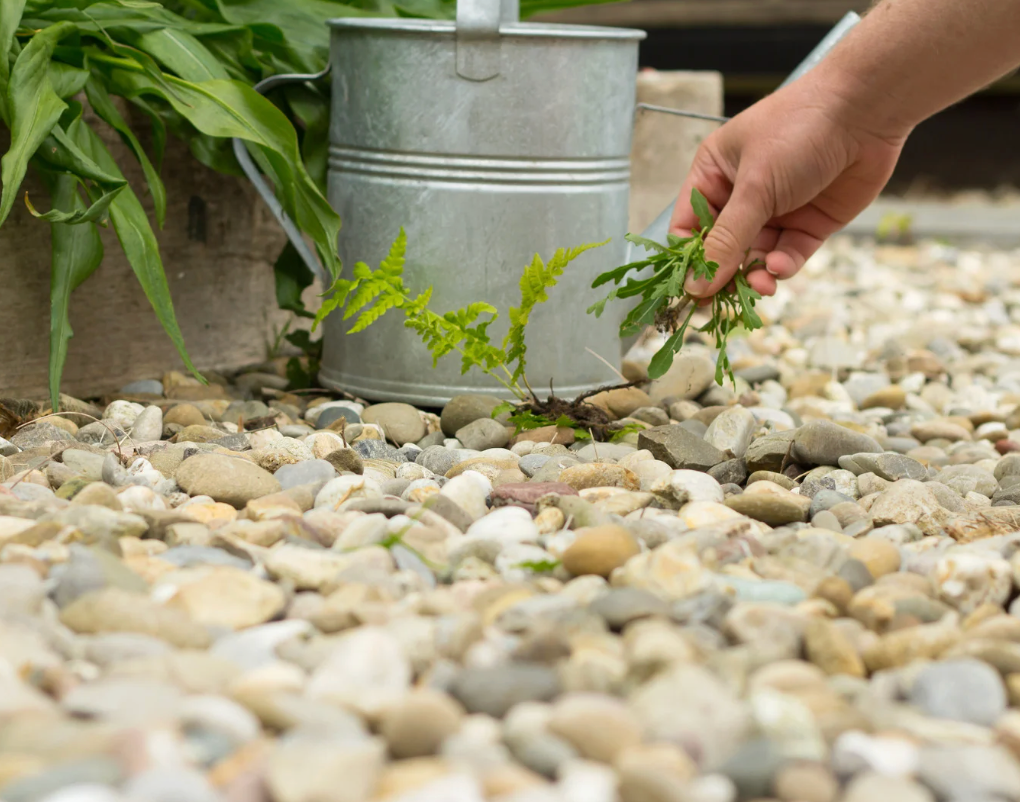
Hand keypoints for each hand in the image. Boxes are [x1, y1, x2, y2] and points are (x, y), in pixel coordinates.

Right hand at [671, 72, 907, 298]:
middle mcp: (741, 195)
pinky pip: (787, 255)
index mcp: (714, 175)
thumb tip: (696, 285)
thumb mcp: (755, 187)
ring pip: (754, 258)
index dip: (688, 260)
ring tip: (761, 286)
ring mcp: (776, 210)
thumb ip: (727, 240)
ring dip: (754, 275)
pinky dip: (783, 266)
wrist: (867, 110)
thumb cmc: (799, 130)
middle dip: (723, 275)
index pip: (689, 228)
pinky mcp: (808, 223)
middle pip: (721, 249)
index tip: (691, 290)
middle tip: (722, 305)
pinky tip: (781, 268)